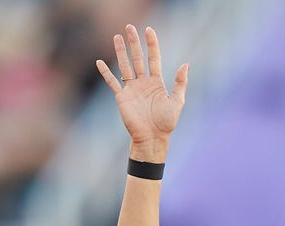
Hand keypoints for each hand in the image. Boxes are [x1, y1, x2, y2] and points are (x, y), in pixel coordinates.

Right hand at [95, 25, 188, 160]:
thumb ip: (180, 83)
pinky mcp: (122, 98)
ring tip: (117, 37)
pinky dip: (105, 73)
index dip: (151, 44)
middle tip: (130, 27)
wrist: (152, 138)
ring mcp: (131, 89)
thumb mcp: (177, 101)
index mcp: (156, 82)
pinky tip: (99, 62)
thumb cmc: (166, 122)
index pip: (153, 58)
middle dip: (134, 42)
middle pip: (137, 58)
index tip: (149, 30)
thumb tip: (185, 64)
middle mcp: (143, 83)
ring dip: (120, 52)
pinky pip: (112, 83)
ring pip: (124, 66)